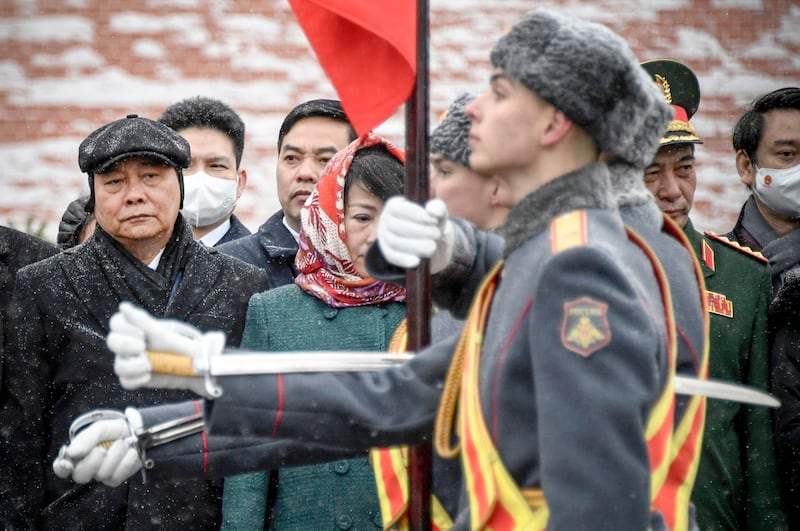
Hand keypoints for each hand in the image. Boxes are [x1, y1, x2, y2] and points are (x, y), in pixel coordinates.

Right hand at [53, 407, 143, 486]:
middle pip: (80, 476)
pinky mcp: (116, 478)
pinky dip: (126, 462)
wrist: (139, 432)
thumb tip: (71, 452)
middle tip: (102, 450)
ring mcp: (101, 474)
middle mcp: (87, 466)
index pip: (61, 467)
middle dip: (92, 463)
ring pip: (101, 475)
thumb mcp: (101, 428)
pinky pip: (116, 477)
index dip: (62, 467)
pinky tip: (130, 452)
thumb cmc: (116, 430)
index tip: (68, 463)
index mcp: (78, 454)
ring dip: (115, 457)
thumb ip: (86, 439)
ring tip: (122, 444)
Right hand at [107, 302, 224, 397]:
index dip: (124, 328)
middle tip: (142, 347)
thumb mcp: (166, 334)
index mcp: (139, 329)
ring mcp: (134, 362)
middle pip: (112, 342)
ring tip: (149, 365)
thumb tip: (123, 306)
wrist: (199, 368)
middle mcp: (132, 344)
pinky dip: (135, 379)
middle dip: (124, 345)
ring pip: (118, 365)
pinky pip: (126, 381)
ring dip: (132, 365)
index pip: (116, 322)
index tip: (142, 334)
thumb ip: (144, 322)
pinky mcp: (138, 378)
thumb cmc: (184, 346)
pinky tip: (148, 375)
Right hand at [377, 197, 454, 272]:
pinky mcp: (388, 253)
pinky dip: (404, 259)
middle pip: (396, 226)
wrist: (432, 243)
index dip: (416, 214)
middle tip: (437, 234)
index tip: (433, 220)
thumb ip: (438, 208)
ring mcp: (385, 238)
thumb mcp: (438, 215)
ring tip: (433, 246)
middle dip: (419, 231)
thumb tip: (432, 210)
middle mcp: (386, 220)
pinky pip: (392, 257)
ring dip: (416, 245)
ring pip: (394, 242)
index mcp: (394, 206)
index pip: (397, 208)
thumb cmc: (432, 224)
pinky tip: (417, 261)